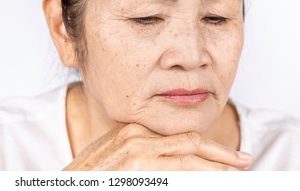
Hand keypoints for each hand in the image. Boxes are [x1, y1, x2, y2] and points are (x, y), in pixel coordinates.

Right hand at [63, 123, 250, 170]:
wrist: (69, 182)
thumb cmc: (89, 175)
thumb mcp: (114, 154)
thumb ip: (139, 150)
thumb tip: (166, 157)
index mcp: (135, 131)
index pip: (180, 135)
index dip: (206, 146)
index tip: (225, 155)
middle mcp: (139, 138)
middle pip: (191, 142)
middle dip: (221, 154)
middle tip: (244, 161)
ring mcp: (139, 155)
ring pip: (190, 156)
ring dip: (216, 167)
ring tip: (236, 175)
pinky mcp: (140, 171)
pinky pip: (179, 175)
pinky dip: (199, 178)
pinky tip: (212, 181)